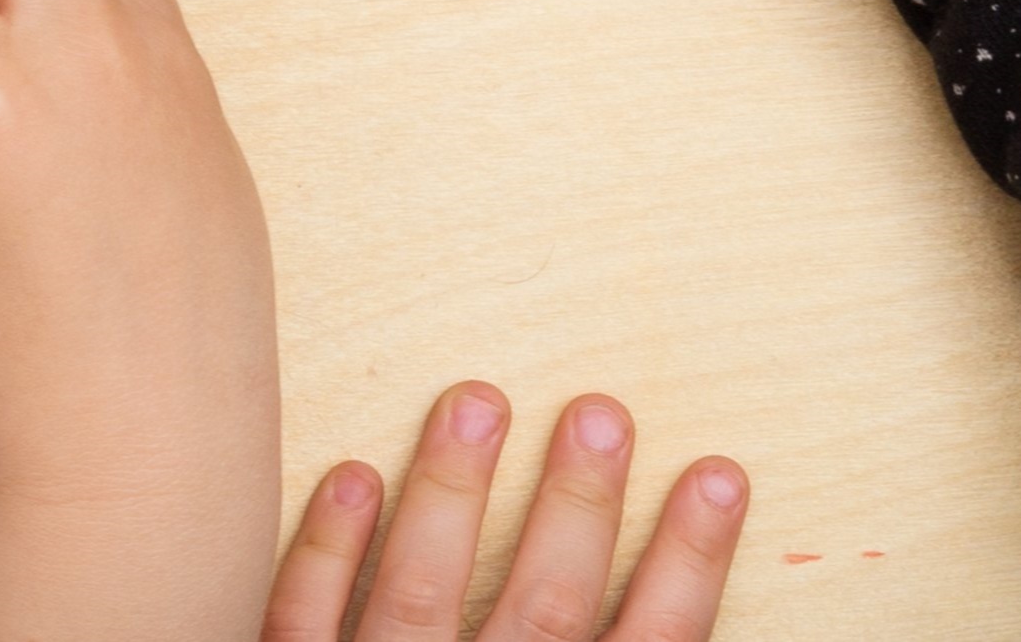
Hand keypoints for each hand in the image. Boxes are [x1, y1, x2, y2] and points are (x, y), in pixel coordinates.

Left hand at [264, 383, 744, 641]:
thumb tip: (647, 608)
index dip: (688, 563)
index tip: (717, 474)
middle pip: (543, 608)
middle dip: (575, 506)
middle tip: (600, 410)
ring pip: (421, 595)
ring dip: (450, 494)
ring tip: (476, 400)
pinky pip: (303, 622)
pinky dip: (326, 554)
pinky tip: (354, 475)